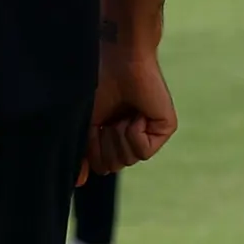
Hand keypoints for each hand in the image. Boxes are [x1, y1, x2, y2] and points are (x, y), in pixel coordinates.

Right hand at [89, 35, 174, 180]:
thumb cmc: (98, 85)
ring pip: (128, 160)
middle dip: (104, 144)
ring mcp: (149, 133)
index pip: (102, 166)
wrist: (120, 61)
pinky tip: (137, 113)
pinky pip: (143, 151)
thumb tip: (78, 183)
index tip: (94, 124)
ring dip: (118, 136)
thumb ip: (83, 155)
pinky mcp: (164, 129)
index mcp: (113, 135)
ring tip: (122, 113)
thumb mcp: (85, 124)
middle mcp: (132, 136)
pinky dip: (134, 132)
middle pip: (113, 166)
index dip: (92, 149)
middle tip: (108, 118)